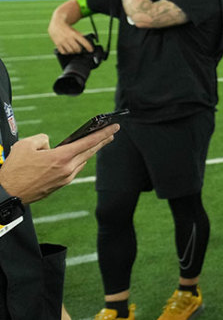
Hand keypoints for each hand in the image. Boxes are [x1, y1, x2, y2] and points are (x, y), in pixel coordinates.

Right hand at [0, 125, 117, 202]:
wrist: (8, 194)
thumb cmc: (14, 170)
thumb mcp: (26, 145)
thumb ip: (43, 139)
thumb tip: (52, 145)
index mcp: (61, 158)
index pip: (88, 142)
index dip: (103, 133)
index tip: (114, 127)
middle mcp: (67, 169)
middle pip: (90, 152)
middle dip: (102, 141)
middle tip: (112, 133)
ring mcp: (65, 179)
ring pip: (82, 161)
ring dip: (89, 151)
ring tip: (95, 143)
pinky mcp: (60, 185)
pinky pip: (74, 169)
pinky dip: (78, 161)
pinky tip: (78, 157)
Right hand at [48, 19, 93, 55]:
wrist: (56, 25)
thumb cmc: (68, 29)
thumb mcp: (75, 31)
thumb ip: (80, 37)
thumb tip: (86, 45)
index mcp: (74, 34)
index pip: (83, 42)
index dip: (88, 47)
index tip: (91, 50)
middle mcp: (68, 38)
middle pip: (77, 48)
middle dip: (79, 50)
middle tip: (79, 50)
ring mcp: (62, 41)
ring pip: (70, 51)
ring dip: (73, 52)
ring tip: (73, 50)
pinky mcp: (57, 44)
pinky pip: (63, 52)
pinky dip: (66, 53)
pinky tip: (67, 51)